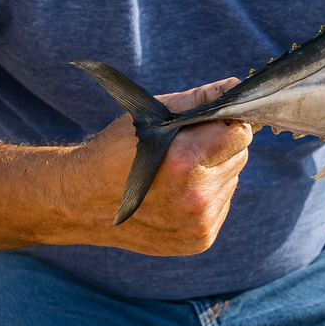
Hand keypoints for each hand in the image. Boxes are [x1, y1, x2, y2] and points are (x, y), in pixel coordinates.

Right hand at [66, 76, 251, 255]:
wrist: (84, 202)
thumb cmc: (116, 151)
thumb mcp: (152, 115)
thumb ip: (199, 100)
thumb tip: (236, 86)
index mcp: (185, 162)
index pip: (240, 135)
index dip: (227, 124)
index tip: (211, 125)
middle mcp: (197, 197)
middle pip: (240, 157)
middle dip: (220, 148)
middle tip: (186, 149)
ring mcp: (200, 222)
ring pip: (232, 182)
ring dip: (214, 173)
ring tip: (177, 174)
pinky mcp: (201, 239)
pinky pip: (222, 206)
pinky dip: (208, 196)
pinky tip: (177, 195)